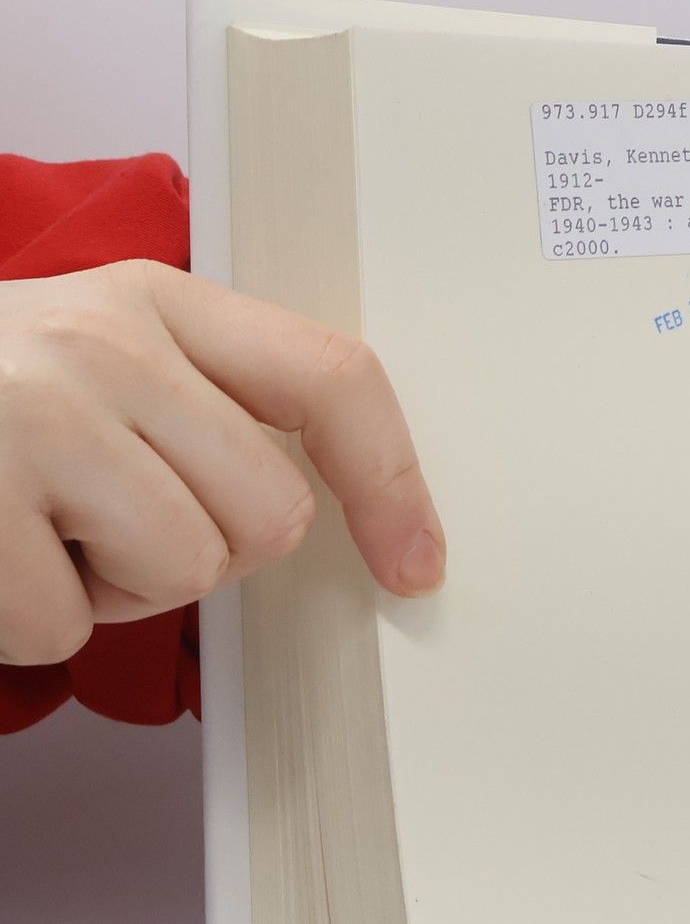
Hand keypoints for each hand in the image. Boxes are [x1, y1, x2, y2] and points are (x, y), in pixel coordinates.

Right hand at [0, 260, 444, 665]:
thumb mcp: (96, 359)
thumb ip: (206, 406)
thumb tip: (348, 513)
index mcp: (154, 297)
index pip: (330, 378)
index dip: (394, 482)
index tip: (417, 564)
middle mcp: (101, 341)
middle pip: (270, 517)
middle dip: (202, 550)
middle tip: (105, 516)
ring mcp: (30, 416)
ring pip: (184, 574)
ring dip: (112, 588)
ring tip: (33, 526)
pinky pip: (66, 626)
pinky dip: (26, 622)